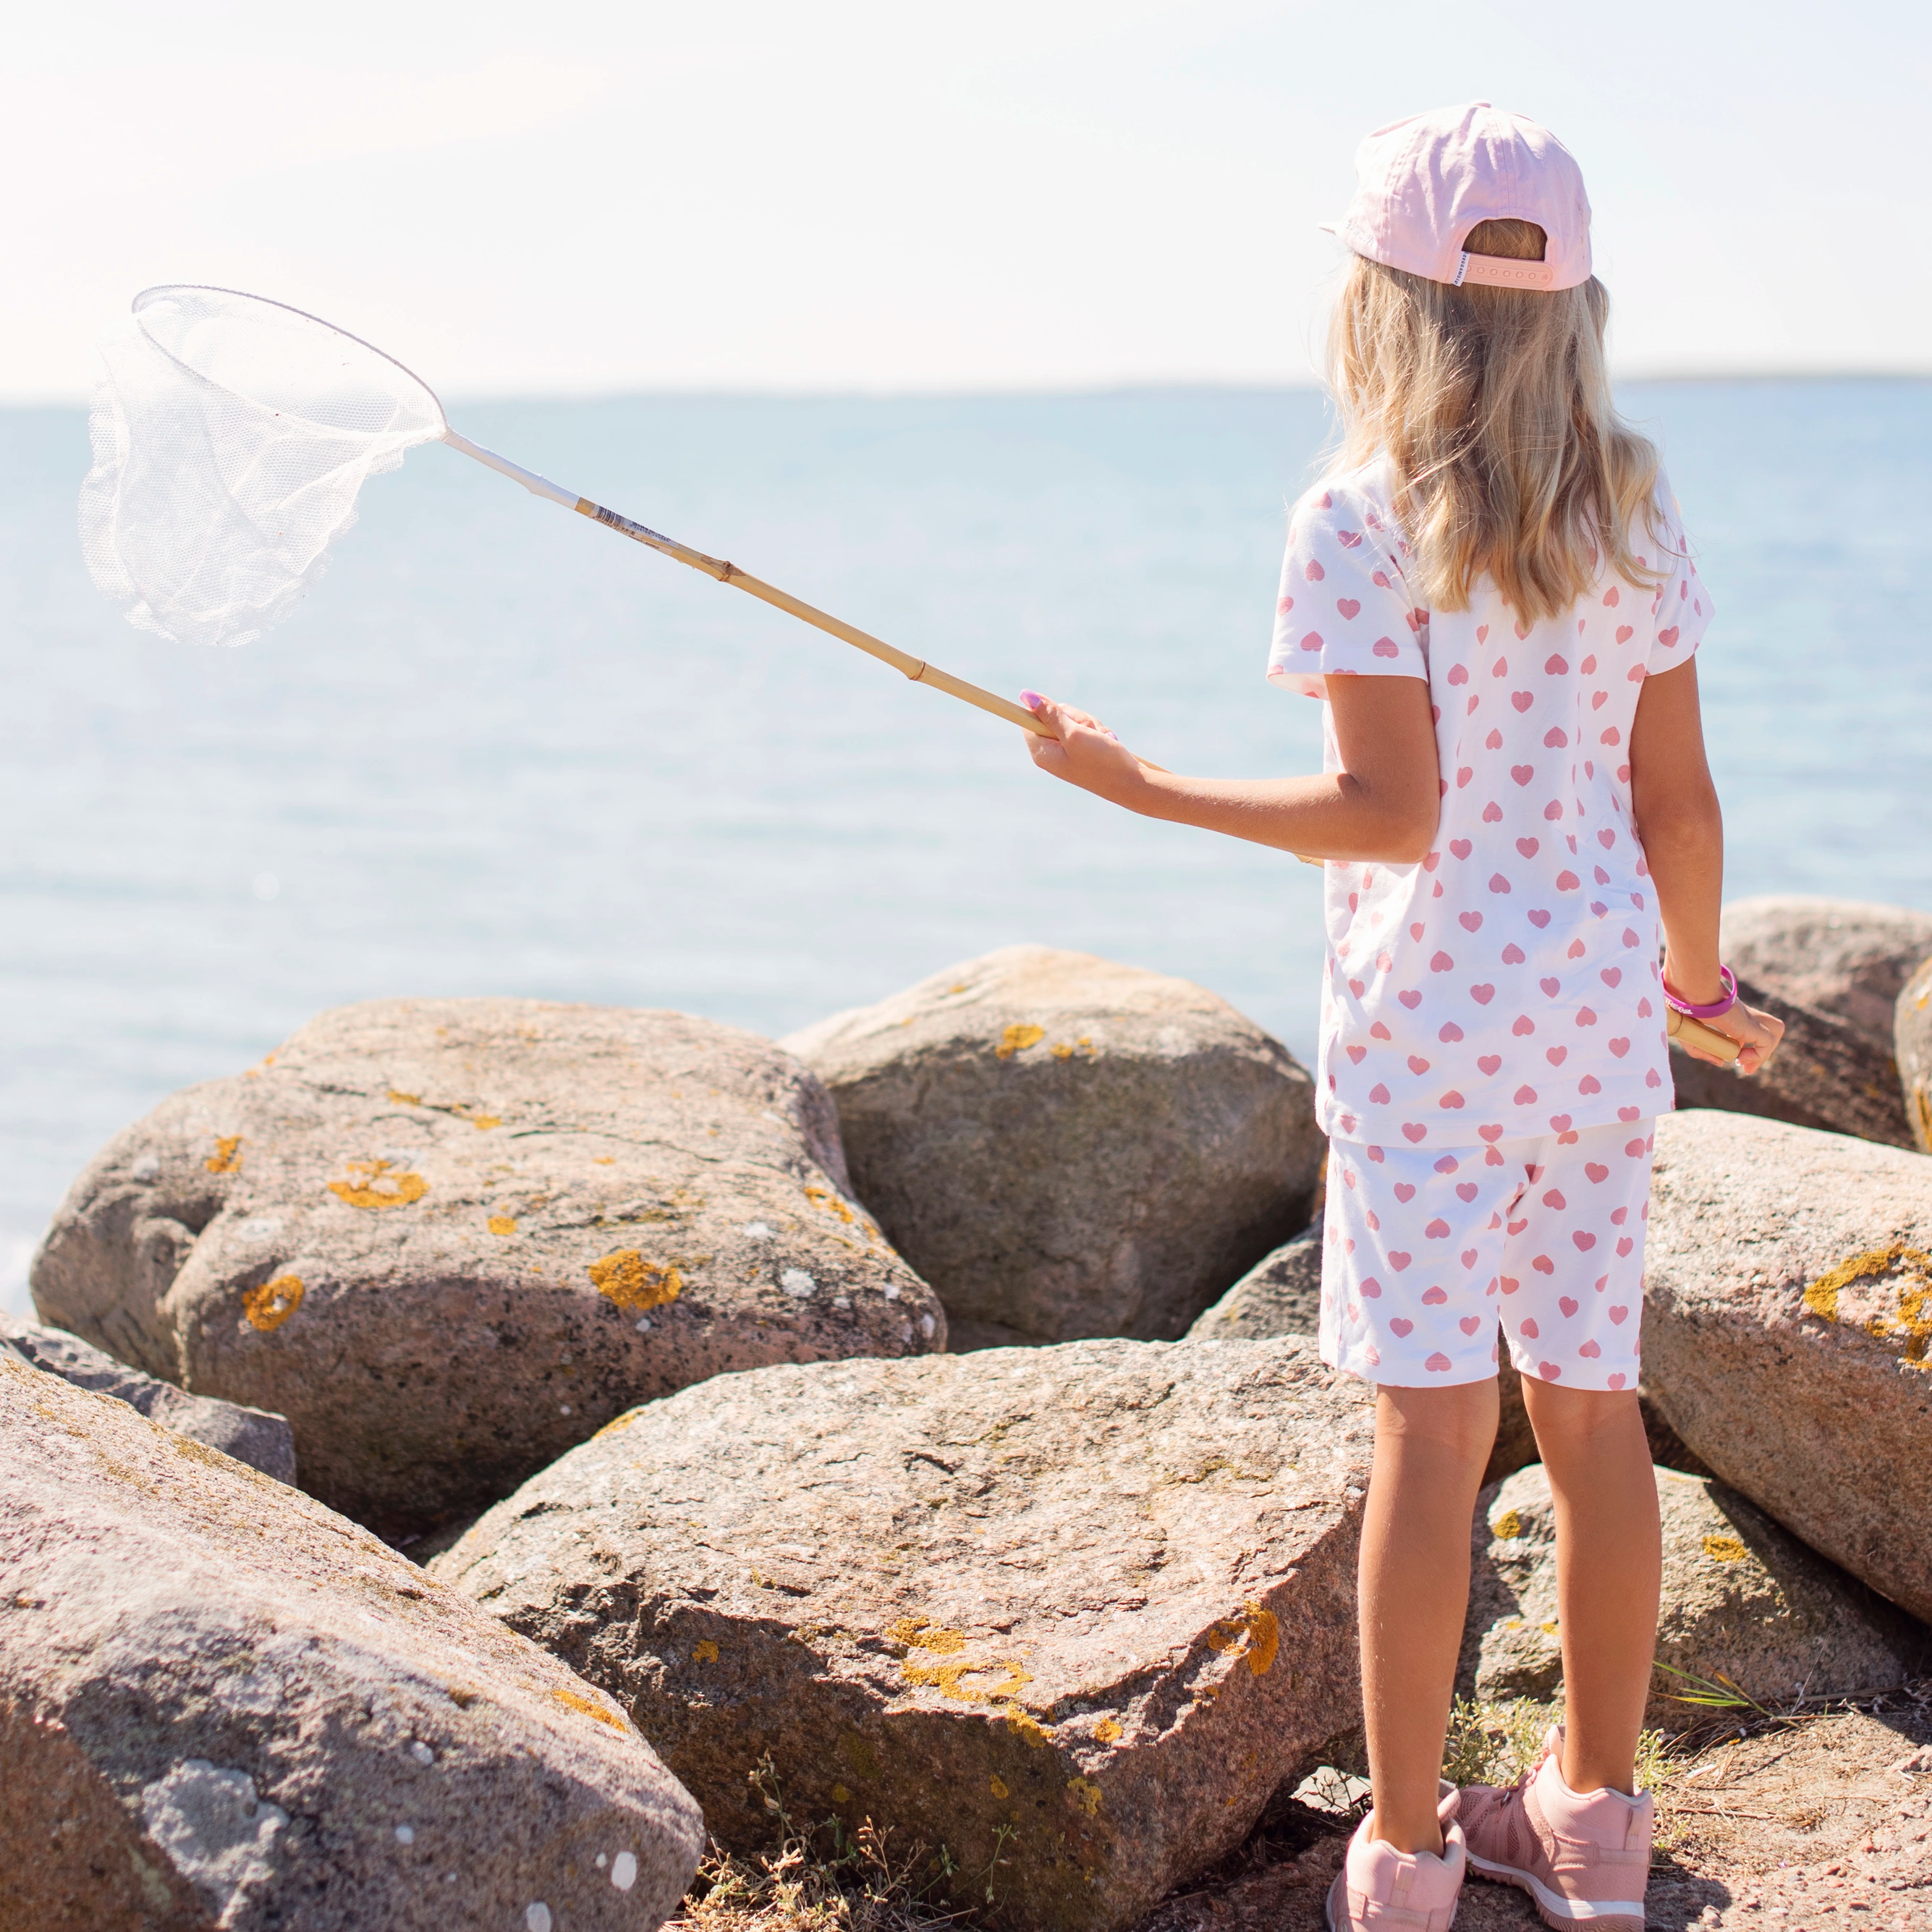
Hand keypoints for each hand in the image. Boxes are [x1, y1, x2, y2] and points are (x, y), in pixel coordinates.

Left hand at [1018, 691, 1153, 808]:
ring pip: (1073, 720)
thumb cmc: (1101, 762)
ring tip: (1100, 740)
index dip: (1046, 711)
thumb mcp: (1074, 734)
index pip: (1028, 720)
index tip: (1064, 715)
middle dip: (1075, 717)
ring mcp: (1067, 752)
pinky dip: (1097, 731)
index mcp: (1041, 752)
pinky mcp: (1081, 750)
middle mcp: (1051, 752)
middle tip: (1087, 732)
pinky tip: (1107, 742)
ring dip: (1089, 724)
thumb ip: (1050, 714)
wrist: (1131, 783)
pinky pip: (1086, 729)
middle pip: (1053, 716)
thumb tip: (1025, 695)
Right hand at [1683, 999, 1783, 1075]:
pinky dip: (1758, 1054)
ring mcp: (1748, 1018)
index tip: (1735, 1061)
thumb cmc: (1683, 1013)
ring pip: (1776, 1029)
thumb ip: (1705, 1052)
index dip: (1747, 1048)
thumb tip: (1722, 1062)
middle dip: (1763, 1051)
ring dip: (1766, 1050)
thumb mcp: (1691, 1039)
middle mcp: (1743, 1015)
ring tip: (1746, 1062)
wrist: (1688, 997)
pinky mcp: (1750, 1024)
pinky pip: (1767, 1041)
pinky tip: (1739, 1057)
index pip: (1749, 1030)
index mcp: (1730, 1015)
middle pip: (1768, 1027)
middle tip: (1746, 1068)